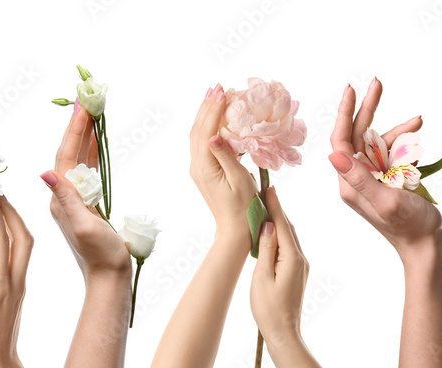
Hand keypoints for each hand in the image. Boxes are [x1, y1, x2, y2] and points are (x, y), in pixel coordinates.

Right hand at [0, 196, 30, 367]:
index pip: (2, 242)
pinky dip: (16, 239)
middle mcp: (16, 280)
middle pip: (24, 239)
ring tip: (2, 207)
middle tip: (0, 194)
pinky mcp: (20, 288)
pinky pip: (23, 256)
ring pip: (27, 247)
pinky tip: (6, 232)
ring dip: (17, 224)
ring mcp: (21, 284)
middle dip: (14, 213)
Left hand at [43, 100, 129, 279]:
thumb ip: (67, 200)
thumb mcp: (84, 227)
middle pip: (70, 152)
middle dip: (78, 125)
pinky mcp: (86, 204)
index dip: (75, 130)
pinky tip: (95, 141)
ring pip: (78, 159)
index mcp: (62, 199)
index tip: (82, 106)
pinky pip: (86, 170)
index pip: (66, 156)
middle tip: (87, 98)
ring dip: (85, 134)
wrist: (108, 278)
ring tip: (92, 111)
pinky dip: (91, 151)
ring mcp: (75, 199)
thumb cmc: (101, 255)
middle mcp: (64, 196)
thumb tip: (46, 173)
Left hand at [190, 84, 256, 239]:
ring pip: (198, 134)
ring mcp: (199, 168)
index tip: (223, 92)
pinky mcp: (205, 170)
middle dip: (207, 106)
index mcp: (205, 167)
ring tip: (215, 95)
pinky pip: (203, 142)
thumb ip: (226, 156)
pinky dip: (209, 125)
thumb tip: (215, 134)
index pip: (206, 131)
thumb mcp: (238, 181)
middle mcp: (197, 165)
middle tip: (218, 86)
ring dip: (206, 113)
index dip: (214, 110)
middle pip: (198, 129)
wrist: (236, 229)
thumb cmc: (243, 208)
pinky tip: (216, 118)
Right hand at [250, 187, 318, 366]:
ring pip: (290, 237)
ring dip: (279, 222)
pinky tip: (272, 231)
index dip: (275, 205)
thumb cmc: (268, 308)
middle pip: (289, 228)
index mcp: (292, 258)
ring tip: (267, 206)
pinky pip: (290, 247)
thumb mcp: (262, 276)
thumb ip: (267, 248)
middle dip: (277, 209)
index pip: (283, 225)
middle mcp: (301, 259)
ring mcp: (301, 266)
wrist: (283, 331)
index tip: (269, 188)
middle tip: (266, 191)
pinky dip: (281, 235)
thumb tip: (269, 225)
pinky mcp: (298, 272)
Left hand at [329, 79, 441, 259]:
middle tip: (377, 83)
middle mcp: (356, 179)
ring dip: (398, 131)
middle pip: (356, 135)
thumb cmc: (410, 226)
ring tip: (418, 121)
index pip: (340, 140)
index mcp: (350, 183)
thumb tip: (335, 154)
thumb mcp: (386, 200)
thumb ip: (360, 177)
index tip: (352, 89)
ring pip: (378, 143)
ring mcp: (371, 179)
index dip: (344, 113)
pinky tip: (418, 145)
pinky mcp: (385, 181)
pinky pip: (392, 155)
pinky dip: (405, 146)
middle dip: (368, 109)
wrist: (425, 246)